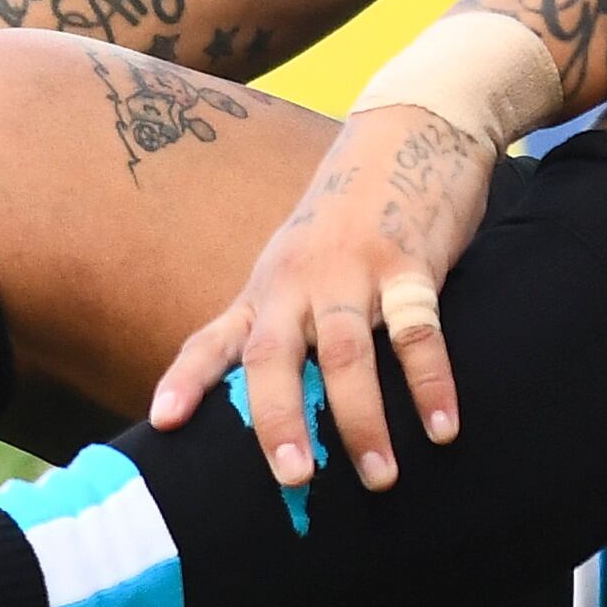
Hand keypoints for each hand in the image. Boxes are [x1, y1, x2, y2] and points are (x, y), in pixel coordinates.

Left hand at [146, 103, 496, 493]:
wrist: (411, 125)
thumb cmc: (355, 212)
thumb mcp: (304, 261)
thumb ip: (290, 323)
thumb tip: (279, 407)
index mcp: (269, 286)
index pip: (216, 339)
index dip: (187, 380)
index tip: (162, 424)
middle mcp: (299, 280)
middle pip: (273, 355)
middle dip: (277, 419)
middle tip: (292, 481)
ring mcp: (352, 269)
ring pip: (347, 353)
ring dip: (361, 420)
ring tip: (379, 478)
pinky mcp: (409, 260)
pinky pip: (418, 332)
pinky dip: (432, 384)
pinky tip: (444, 429)